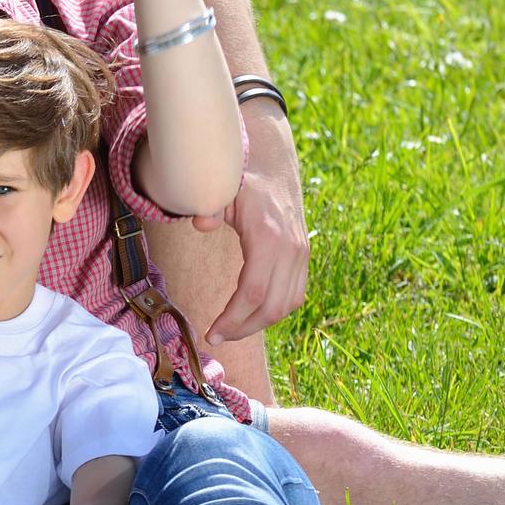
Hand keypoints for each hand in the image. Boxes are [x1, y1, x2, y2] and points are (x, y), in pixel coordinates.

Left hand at [197, 114, 308, 336]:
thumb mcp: (221, 188)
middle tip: (217, 337)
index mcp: (268, 236)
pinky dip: (275, 311)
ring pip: (287, 305)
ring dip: (259, 323)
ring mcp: (301, 253)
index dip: (233, 318)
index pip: (253, 292)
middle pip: (272, 306)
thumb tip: (200, 223)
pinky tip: (252, 314)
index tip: (212, 333)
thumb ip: (209, 206)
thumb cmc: (241, 182)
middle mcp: (290, 249)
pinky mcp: (304, 256)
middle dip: (243, 328)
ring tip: (232, 330)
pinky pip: (295, 295)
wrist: (273, 167)